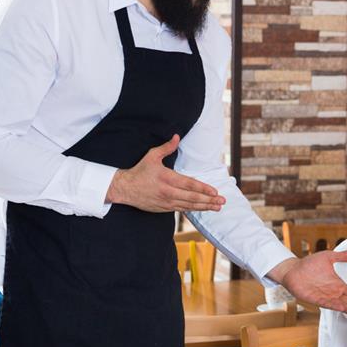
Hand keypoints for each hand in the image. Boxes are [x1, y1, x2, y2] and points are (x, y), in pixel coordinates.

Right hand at [106, 135, 224, 212]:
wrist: (124, 189)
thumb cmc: (139, 171)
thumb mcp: (151, 156)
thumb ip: (166, 148)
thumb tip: (176, 137)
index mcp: (166, 178)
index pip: (189, 184)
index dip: (203, 189)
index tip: (215, 191)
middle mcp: (168, 192)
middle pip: (192, 198)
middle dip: (209, 200)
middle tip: (222, 201)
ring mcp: (166, 202)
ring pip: (189, 206)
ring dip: (204, 207)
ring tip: (217, 207)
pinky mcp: (164, 208)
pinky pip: (182, 209)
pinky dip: (193, 209)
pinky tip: (203, 209)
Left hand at [268, 249, 346, 315]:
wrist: (292, 269)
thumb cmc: (308, 264)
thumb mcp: (329, 257)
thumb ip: (343, 256)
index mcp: (337, 283)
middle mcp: (332, 291)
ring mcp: (324, 296)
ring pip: (340, 305)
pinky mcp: (315, 299)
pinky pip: (327, 304)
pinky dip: (335, 306)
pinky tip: (342, 308)